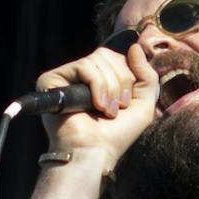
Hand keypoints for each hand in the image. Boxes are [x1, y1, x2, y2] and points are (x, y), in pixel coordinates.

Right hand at [35, 39, 160, 171]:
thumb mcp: (143, 103)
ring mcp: (66, 76)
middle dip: (120, 82)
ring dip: (109, 88)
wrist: (94, 152)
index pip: (117, 56)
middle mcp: (81, 76)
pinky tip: (95, 106)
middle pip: (108, 54)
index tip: (125, 104)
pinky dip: (96, 86)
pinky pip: (84, 67)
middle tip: (116, 109)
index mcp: (99, 78)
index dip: (127, 76)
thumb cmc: (116, 134)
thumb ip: (146, 74)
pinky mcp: (52, 79)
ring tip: (105, 111)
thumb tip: (135, 46)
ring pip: (97, 59)